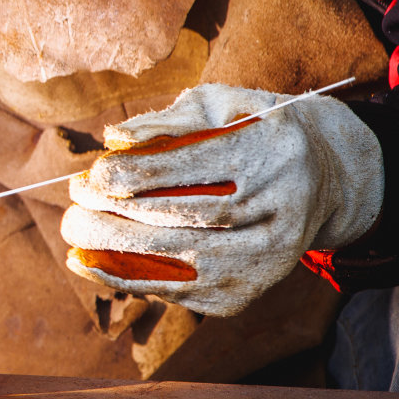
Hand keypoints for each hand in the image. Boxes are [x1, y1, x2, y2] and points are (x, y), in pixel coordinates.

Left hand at [61, 83, 383, 315]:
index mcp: (273, 153)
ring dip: (116, 254)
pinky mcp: (252, 291)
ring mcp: (270, 257)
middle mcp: (281, 210)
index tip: (93, 174)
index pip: (195, 169)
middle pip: (187, 219)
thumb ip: (167, 122)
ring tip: (72, 238)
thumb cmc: (253, 129)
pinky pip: (183, 292)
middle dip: (118, 214)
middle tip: (73, 203)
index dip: (137, 174)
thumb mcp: (221, 106)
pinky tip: (93, 265)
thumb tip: (112, 139)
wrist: (326, 178)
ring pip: (183, 262)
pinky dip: (133, 281)